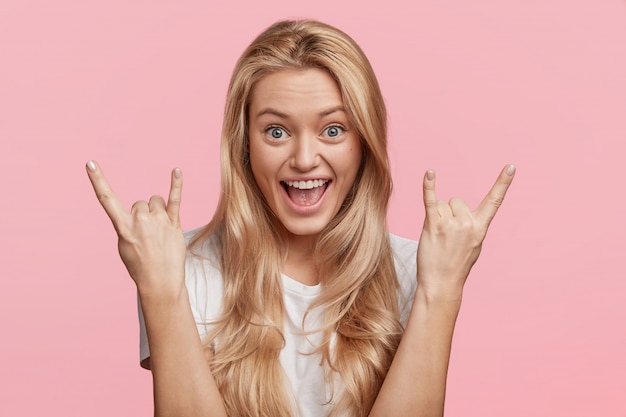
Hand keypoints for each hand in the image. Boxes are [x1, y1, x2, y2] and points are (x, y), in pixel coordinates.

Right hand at [86, 160, 186, 298]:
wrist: (160, 282)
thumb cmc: (140, 265)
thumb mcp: (125, 246)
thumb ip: (128, 226)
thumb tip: (137, 213)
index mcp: (123, 226)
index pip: (106, 199)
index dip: (98, 180)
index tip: (90, 163)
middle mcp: (140, 220)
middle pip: (141, 203)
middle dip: (144, 215)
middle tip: (149, 236)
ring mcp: (158, 221)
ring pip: (156, 201)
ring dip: (159, 211)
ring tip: (161, 231)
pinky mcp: (174, 223)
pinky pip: (175, 199)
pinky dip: (176, 184)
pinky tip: (176, 171)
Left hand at [416, 165, 514, 300]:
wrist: (441, 283)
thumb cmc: (455, 265)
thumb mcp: (472, 246)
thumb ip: (470, 227)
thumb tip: (459, 209)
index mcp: (480, 228)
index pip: (494, 201)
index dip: (503, 183)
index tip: (511, 167)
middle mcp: (468, 223)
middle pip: (457, 200)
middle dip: (449, 213)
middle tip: (446, 235)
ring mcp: (451, 224)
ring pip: (442, 203)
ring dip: (436, 216)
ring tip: (436, 236)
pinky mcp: (433, 225)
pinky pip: (431, 200)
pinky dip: (429, 186)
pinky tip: (430, 173)